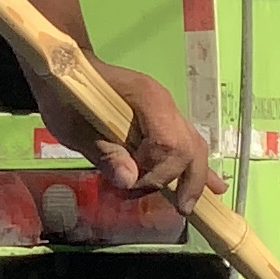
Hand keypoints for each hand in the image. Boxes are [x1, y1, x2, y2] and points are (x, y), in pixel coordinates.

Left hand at [47, 59, 218, 212]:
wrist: (67, 70)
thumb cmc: (67, 96)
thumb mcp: (75, 127)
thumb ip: (104, 153)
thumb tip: (129, 181)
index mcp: (147, 99)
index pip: (169, 143)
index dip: (155, 171)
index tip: (128, 185)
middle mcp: (165, 104)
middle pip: (190, 146)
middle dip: (188, 180)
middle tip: (181, 208)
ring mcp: (167, 111)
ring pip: (194, 145)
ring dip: (195, 177)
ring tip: (191, 204)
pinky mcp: (163, 120)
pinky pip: (186, 144)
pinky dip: (195, 166)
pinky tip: (213, 186)